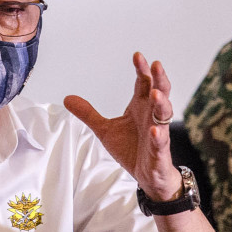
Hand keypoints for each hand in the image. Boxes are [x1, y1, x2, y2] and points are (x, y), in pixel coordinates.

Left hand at [63, 52, 180, 199]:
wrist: (147, 175)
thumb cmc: (131, 148)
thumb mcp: (105, 129)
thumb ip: (88, 113)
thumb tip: (67, 98)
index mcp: (140, 107)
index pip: (143, 83)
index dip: (141, 70)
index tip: (137, 56)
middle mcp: (151, 116)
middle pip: (159, 92)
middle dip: (158, 78)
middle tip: (155, 64)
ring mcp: (157, 133)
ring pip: (163, 115)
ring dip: (161, 103)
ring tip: (155, 94)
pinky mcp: (159, 152)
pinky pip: (160, 142)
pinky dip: (158, 136)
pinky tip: (154, 130)